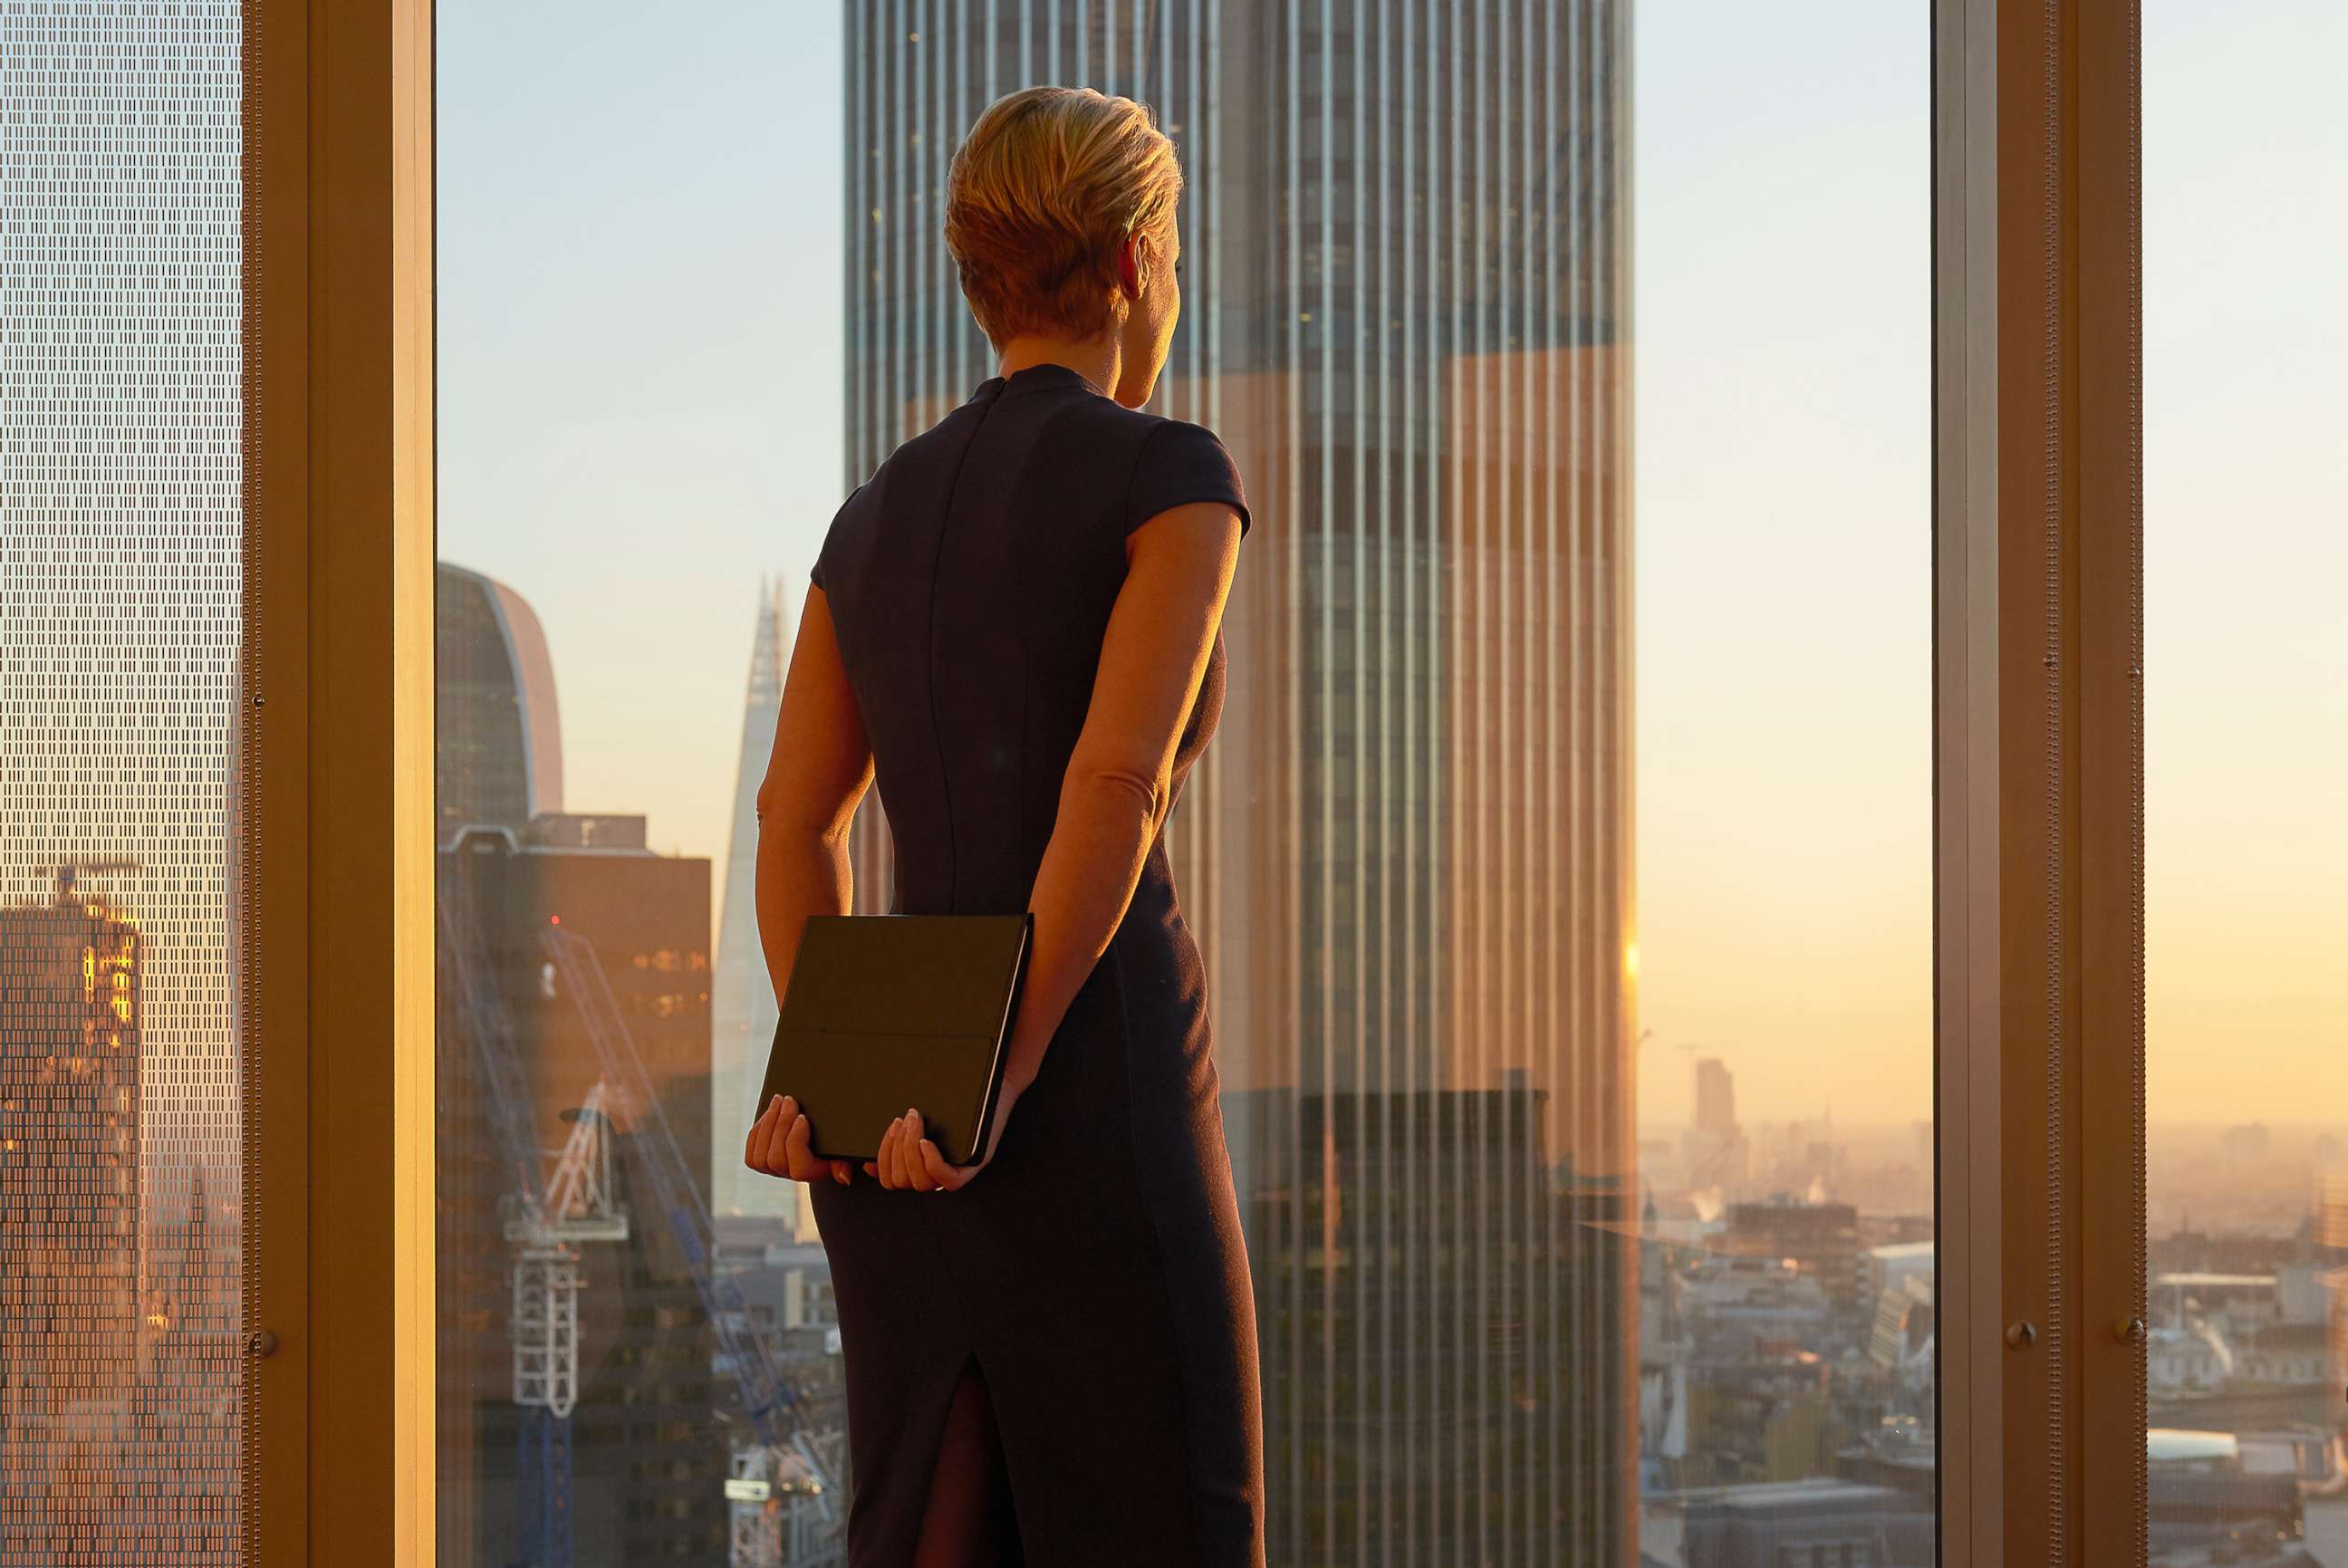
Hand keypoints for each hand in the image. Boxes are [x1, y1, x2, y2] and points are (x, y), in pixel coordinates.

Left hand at [744, 1094, 855, 1186]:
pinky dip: (757, 1131)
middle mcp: (790, 1176)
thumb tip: (844, 1177)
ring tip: (777, 1102)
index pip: (799, 1168)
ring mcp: (773, 1171)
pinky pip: (751, 1153)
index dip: (796, 1141)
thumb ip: (845, 1162)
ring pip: (760, 1155)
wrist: (819, 1148)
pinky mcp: (761, 1164)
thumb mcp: (843, 1151)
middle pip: (776, 1157)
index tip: (803, 1118)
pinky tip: (768, 1114)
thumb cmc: (833, 1146)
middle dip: (781, 1125)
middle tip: (789, 1101)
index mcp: (813, 1174)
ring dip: (768, 1124)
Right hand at [865, 1089, 1018, 1192]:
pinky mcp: (973, 1168)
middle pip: (899, 1181)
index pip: (889, 1181)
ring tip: (914, 1121)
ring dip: (909, 1150)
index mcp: (920, 1164)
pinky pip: (946, 1181)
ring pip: (919, 1183)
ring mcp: (954, 1172)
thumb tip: (867, 1165)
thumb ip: (894, 1137)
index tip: (873, 1140)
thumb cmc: (954, 1096)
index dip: (878, 1164)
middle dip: (893, 1148)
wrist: (993, 1081)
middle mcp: (935, 1173)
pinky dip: (930, 1161)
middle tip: (902, 1119)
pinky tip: (927, 1141)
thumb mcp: (919, 1119)